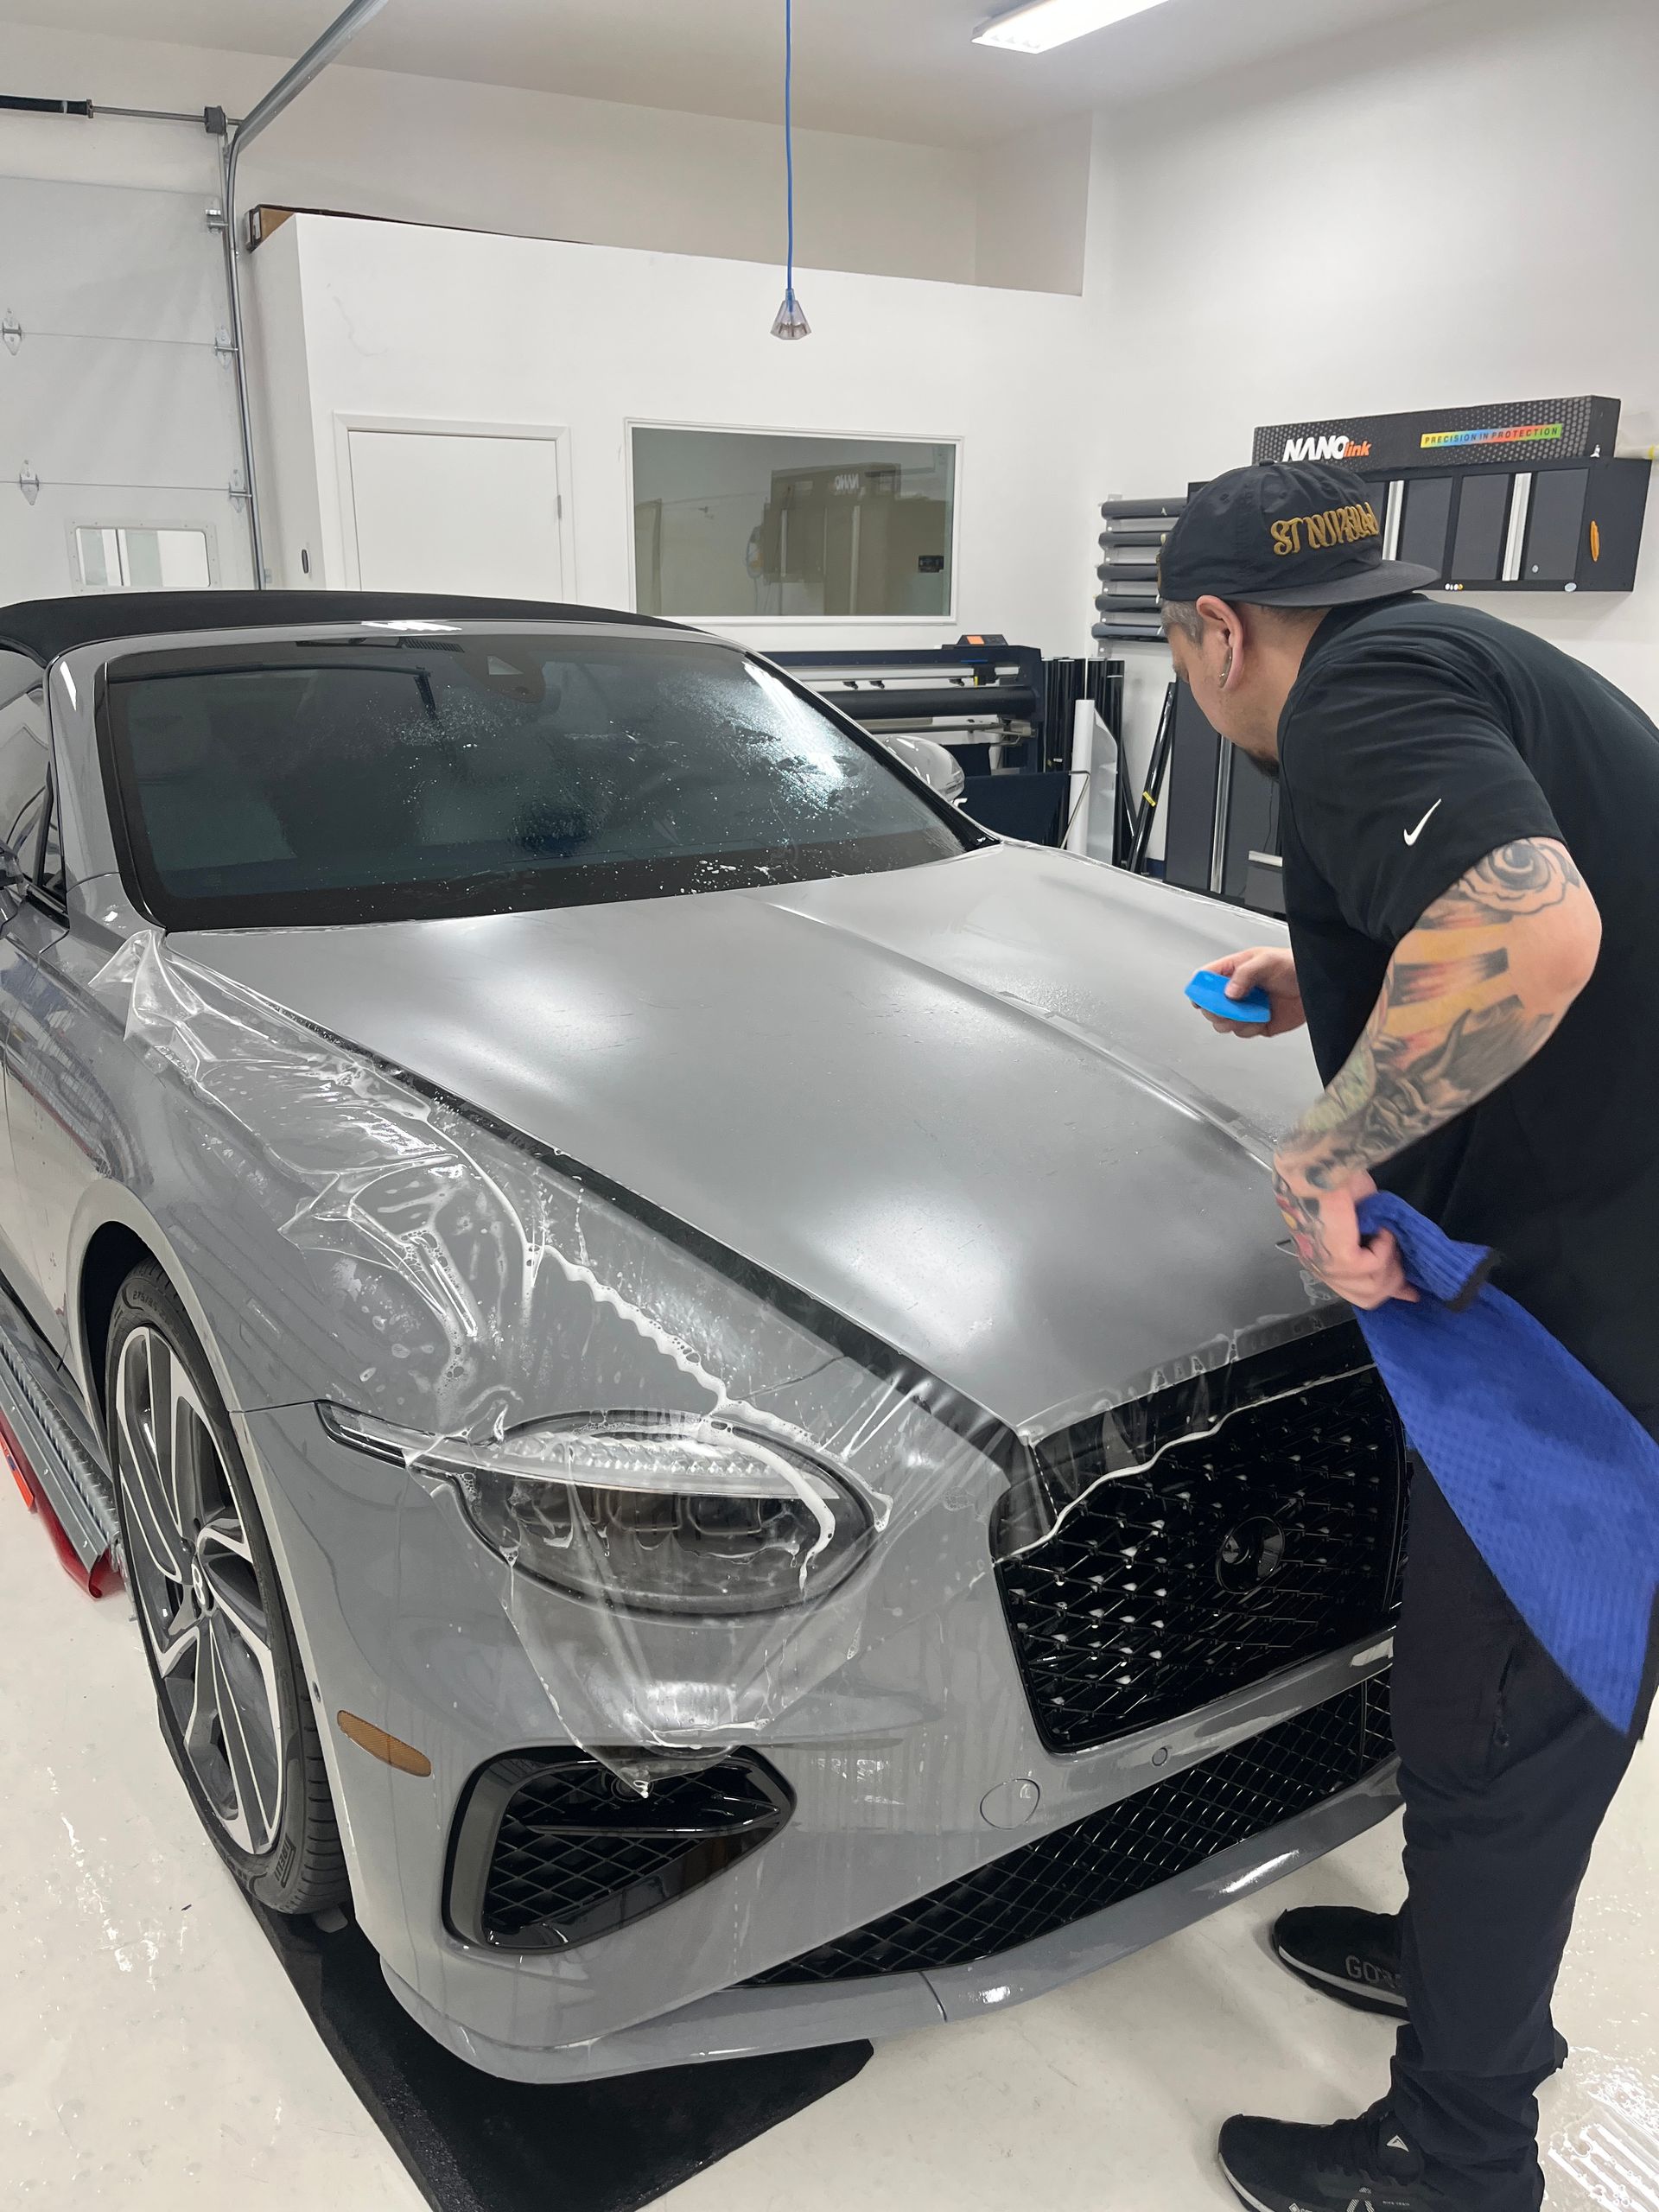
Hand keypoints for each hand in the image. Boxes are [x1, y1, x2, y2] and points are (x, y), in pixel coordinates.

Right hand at [1197, 946, 1305, 1038]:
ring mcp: (1245, 1008)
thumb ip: (1245, 973)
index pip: (1206, 978)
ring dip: (1232, 1021)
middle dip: (1215, 1009)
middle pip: (1210, 1005)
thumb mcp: (1267, 960)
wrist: (1316, 985)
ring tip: (1248, 1012)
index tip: (1200, 997)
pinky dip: (1249, 1028)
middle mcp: (1237, 991)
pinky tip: (1261, 1017)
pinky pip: (1242, 1031)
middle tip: (1227, 1007)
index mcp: (1234, 970)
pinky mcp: (1256, 1023)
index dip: (1199, 988)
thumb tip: (1229, 992)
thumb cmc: (1293, 965)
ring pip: (1223, 1022)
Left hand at [1269, 1162, 1418, 1308]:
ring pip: (1374, 1285)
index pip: (1357, 1293)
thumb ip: (1373, 1238)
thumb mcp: (1361, 1216)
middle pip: (1368, 1296)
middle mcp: (1321, 1269)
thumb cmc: (1333, 1184)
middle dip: (1395, 1280)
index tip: (1412, 1292)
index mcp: (1322, 1261)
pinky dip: (1385, 1245)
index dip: (1387, 1292)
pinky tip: (1380, 1228)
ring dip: (1391, 1261)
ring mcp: (1328, 1267)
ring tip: (1388, 1236)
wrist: (1317, 1169)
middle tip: (1403, 1255)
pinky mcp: (1339, 1259)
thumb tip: (1398, 1251)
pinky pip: (1375, 1265)